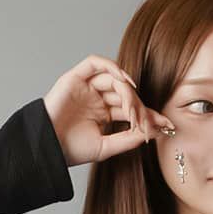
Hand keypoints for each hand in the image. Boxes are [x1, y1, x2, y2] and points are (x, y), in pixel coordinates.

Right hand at [43, 55, 175, 167]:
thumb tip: (153, 132)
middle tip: (146, 122)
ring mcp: (86, 87)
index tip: (165, 124)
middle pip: (125, 94)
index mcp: (103, 114)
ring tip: (132, 111)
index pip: (130, 109)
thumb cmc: (71, 150)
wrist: (47, 148)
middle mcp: (96, 98)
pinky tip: (124, 82)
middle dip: (139, 107)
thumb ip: (128, 139)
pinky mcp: (75, 77)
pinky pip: (95, 63)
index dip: (147, 115)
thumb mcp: (106, 147)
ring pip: (114, 80)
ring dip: (127, 93)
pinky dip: (112, 67)